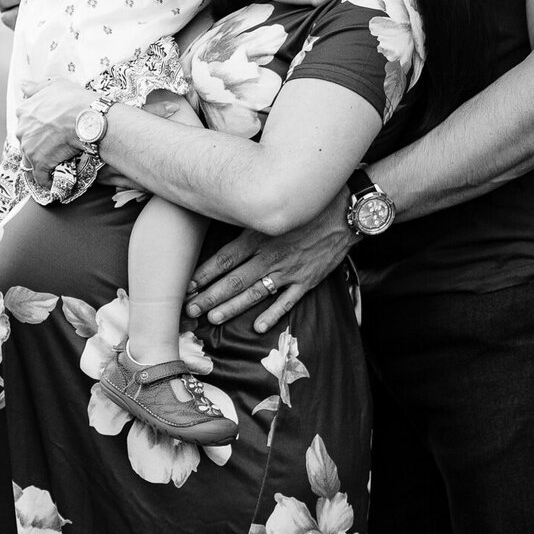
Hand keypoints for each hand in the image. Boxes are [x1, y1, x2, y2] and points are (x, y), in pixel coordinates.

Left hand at [17, 78, 95, 172]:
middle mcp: (22, 130)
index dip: (37, 128)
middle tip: (53, 147)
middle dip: (37, 145)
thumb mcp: (55, 85)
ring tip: (55, 163)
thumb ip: (37, 87)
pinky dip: (46, 180)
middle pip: (26, 141)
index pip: (25, 123)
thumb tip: (22, 86)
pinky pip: (40, 176)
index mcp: (24, 111)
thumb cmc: (74, 99)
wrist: (86, 119)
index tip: (48, 132)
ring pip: (31, 159)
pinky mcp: (39, 163)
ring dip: (41, 161)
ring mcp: (29, 148)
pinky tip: (53, 180)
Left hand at [186, 196, 352, 332]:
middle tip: (191, 310)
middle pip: (233, 280)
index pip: (224, 259)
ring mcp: (288, 271)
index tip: (188, 286)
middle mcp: (270, 256)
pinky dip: (272, 315)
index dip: (204, 274)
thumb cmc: (307, 205)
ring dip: (232, 308)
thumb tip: (225, 219)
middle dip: (209, 297)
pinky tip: (257, 327)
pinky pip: (286, 301)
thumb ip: (250, 220)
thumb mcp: (273, 207)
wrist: (346, 212)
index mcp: (258, 236)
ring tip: (213, 318)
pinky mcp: (306, 281)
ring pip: (254, 293)